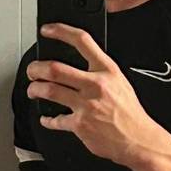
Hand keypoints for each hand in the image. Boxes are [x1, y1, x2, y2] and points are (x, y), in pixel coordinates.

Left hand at [27, 22, 159, 167]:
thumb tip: (80, 66)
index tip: (47, 30)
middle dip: (36, 68)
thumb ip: (101, 73)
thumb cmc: (131, 114)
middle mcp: (95, 85)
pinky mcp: (80, 125)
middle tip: (32, 70)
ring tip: (33, 91)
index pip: (82, 41)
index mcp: (107, 71)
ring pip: (49, 90)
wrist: (138, 140)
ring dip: (35, 90)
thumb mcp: (121, 83)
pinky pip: (55, 120)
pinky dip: (47, 119)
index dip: (60, 31)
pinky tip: (47, 118)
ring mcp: (86, 105)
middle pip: (56, 68)